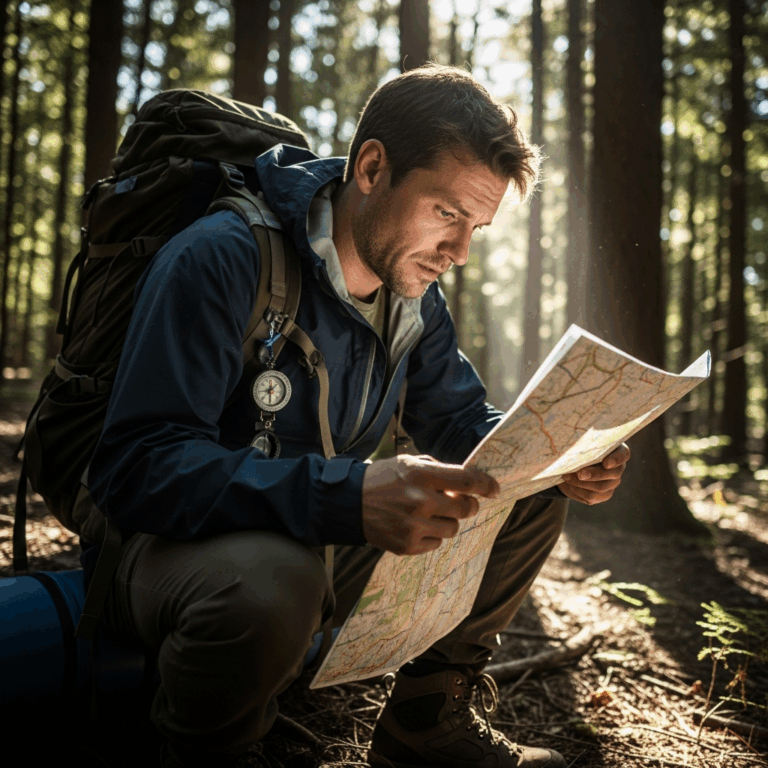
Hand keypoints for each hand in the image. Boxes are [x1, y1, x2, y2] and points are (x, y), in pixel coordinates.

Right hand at [362, 454, 499, 555]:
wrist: (349, 503)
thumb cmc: (382, 479)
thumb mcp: (408, 462)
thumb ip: (438, 470)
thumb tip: (466, 482)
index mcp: (420, 475)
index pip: (466, 481)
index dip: (486, 485)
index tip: (494, 489)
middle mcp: (420, 500)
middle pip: (466, 509)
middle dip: (467, 505)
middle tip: (458, 502)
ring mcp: (414, 526)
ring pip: (453, 528)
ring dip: (448, 520)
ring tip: (430, 513)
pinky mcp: (408, 545)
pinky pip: (437, 543)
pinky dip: (432, 535)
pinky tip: (416, 525)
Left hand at [557, 443, 630, 504]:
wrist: (573, 465)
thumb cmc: (580, 449)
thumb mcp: (582, 444)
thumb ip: (583, 445)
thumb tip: (574, 452)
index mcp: (616, 451)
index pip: (624, 454)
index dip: (617, 459)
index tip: (606, 463)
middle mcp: (618, 468)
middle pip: (613, 474)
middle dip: (595, 474)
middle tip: (579, 474)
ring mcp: (612, 483)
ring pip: (601, 487)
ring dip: (581, 483)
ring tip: (567, 477)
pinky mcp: (603, 495)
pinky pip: (591, 497)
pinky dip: (577, 490)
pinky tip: (569, 484)